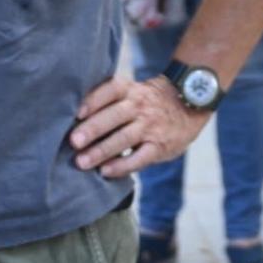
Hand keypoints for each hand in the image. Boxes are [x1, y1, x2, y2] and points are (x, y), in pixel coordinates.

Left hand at [70, 75, 209, 178]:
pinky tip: (106, 171)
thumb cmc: (148, 102)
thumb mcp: (134, 92)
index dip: (94, 100)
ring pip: (124, 138)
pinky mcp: (159, 146)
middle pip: (115, 115)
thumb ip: (110, 102)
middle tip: (73, 141)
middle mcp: (140, 106)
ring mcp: (151, 126)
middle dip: (93, 128)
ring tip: (82, 162)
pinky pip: (140, 157)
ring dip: (102, 150)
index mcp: (131, 90)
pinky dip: (122, 165)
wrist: (189, 106)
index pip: (111, 90)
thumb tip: (73, 121)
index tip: (76, 113)